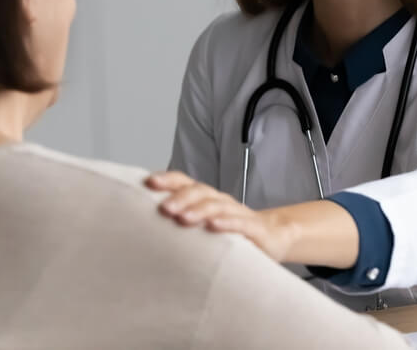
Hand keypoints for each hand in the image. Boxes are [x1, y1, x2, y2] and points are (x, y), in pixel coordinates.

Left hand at [145, 170, 296, 262]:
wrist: (272, 236)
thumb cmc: (231, 231)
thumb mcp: (203, 224)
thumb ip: (181, 220)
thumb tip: (143, 224)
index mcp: (206, 198)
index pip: (185, 182)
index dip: (168, 179)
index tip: (148, 182)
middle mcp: (220, 201)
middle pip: (199, 192)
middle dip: (180, 198)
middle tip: (163, 208)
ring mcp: (236, 213)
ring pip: (217, 206)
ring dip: (198, 210)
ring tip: (182, 219)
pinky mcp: (253, 228)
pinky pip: (239, 224)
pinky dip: (225, 224)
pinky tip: (213, 227)